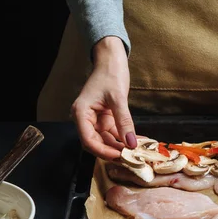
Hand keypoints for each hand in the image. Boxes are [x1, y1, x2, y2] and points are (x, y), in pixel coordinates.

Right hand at [70, 36, 136, 160]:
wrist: (111, 59)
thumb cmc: (110, 73)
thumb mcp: (118, 97)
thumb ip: (124, 121)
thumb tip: (131, 143)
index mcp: (81, 113)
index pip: (88, 140)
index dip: (103, 151)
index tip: (120, 156)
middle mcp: (85, 118)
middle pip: (96, 143)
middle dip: (112, 151)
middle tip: (130, 158)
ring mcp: (96, 119)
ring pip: (106, 140)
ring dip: (120, 146)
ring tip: (137, 152)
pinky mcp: (105, 118)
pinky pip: (114, 132)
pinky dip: (124, 138)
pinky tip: (137, 141)